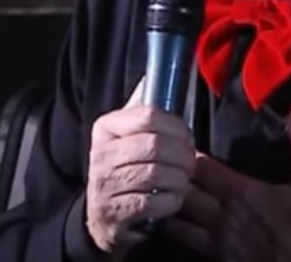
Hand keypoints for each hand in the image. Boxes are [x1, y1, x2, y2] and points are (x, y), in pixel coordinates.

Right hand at [85, 79, 195, 254]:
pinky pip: (155, 202)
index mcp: (106, 128)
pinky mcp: (114, 214)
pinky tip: (172, 198)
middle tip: (190, 163)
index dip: (177, 126)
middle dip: (183, 155)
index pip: (148, 115)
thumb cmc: (124, 169)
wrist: (102, 216)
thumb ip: (142, 109)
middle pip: (156, 145)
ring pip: (158, 174)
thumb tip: (156, 73)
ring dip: (179, 179)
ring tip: (182, 180)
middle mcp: (100, 155)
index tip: (186, 137)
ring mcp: (104, 186)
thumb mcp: (127, 136)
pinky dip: (172, 200)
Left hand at [166, 101, 290, 261]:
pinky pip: (187, 245)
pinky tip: (179, 226)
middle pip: (181, 191)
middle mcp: (220, 216)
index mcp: (238, 191)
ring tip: (166, 195)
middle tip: (165, 164)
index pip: (198, 165)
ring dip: (169, 207)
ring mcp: (216, 243)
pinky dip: (178, 234)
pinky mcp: (218, 261)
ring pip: (176, 222)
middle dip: (171, 177)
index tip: (180, 141)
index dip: (186, 152)